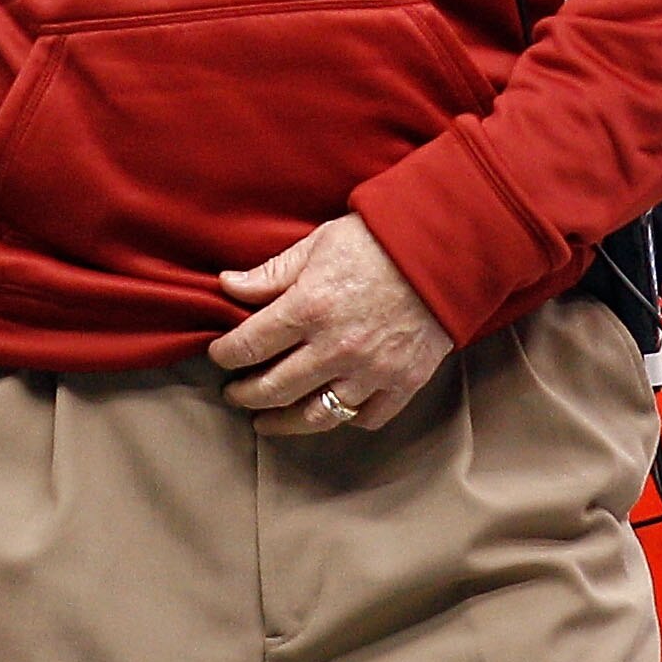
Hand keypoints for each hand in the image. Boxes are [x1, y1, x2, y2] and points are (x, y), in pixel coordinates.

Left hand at [208, 212, 451, 435]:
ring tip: (267, 419)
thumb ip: (271, 273)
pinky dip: (344, 419)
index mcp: (310, 307)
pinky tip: (328, 410)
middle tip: (234, 393)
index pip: (250, 344)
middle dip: (246, 394)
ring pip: (315, 416)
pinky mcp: (402, 383)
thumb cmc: (376, 240)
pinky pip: (365, 418)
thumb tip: (228, 286)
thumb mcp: (317, 244)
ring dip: (284, 421)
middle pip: (274, 388)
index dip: (226, 354)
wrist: (442, 249)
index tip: (219, 356)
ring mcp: (370, 371)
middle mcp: (336, 347)